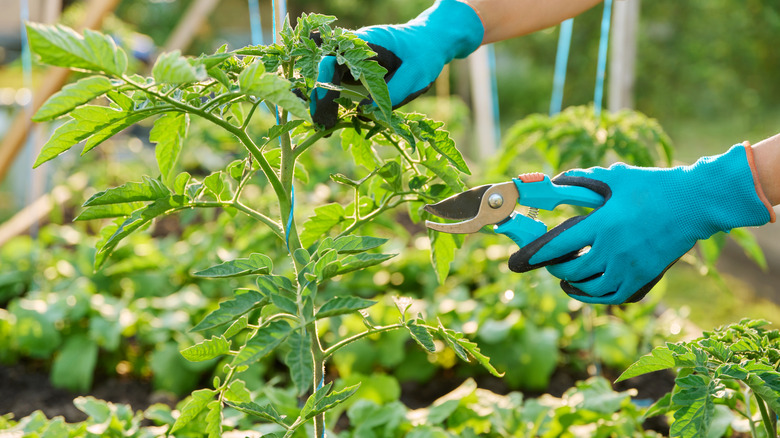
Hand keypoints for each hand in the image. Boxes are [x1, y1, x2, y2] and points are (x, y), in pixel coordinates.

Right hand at [310, 0, 483, 128]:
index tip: (326, 110)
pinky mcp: (353, 70)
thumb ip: (392, 92)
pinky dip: (331, 102)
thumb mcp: (415, 74)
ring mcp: (350, 59)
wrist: (429, 41)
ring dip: (321, 102)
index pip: (332, 62)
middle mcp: (351, 49)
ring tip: (323, 128)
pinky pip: (336, 85)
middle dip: (318, 99)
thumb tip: (363, 113)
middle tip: (321, 126)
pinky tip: (331, 121)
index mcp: (364, 42)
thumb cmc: (424, 54)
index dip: (325, 86)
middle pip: (322, 72)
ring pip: (325, 79)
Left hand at [508, 143, 773, 304]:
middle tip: (544, 262)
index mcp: (604, 224)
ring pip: (589, 287)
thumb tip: (553, 181)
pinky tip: (582, 289)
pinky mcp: (643, 277)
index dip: (535, 254)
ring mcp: (630, 267)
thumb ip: (581, 180)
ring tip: (563, 275)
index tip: (517, 260)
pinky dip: (592, 296)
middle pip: (571, 269)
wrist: (694, 203)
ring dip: (570, 283)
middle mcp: (614, 250)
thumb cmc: (653, 186)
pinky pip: (611, 296)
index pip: (559, 245)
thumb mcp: (615, 177)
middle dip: (552, 267)